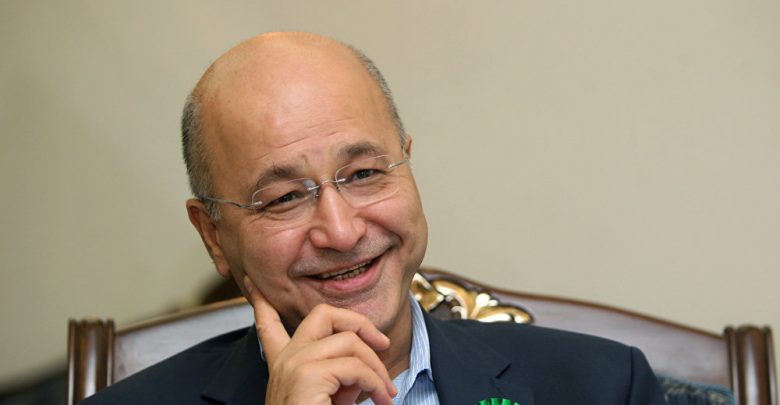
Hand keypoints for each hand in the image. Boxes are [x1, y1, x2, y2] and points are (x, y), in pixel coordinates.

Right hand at [243, 276, 397, 404]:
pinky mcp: (307, 375)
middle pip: (322, 314)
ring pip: (349, 341)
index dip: (261, 303)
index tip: (253, 284)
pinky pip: (355, 365)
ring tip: (386, 393)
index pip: (269, 326)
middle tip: (382, 344)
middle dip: (359, 321)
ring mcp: (294, 364)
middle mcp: (285, 360)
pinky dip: (376, 382)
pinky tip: (380, 400)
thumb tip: (364, 367)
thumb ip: (338, 376)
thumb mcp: (329, 398)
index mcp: (283, 365)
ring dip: (378, 367)